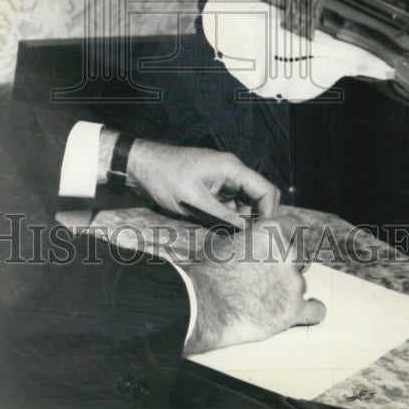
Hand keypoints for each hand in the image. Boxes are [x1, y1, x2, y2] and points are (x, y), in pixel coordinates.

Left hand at [126, 140, 279, 227]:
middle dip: (254, 219)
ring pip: (242, 204)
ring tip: (230, 239)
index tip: (263, 235)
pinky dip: (226, 218)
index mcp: (231, 168)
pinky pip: (227, 205)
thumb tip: (247, 232)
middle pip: (257, 198)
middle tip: (246, 241)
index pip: (266, 190)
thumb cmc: (164, 177)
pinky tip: (219, 231)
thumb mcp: (195, 201)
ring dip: (239, 221)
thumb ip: (224, 217)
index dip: (269, 213)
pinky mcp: (210, 188)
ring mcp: (220, 180)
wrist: (140, 167)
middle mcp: (230, 172)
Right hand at [180, 218, 325, 353]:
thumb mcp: (228, 241)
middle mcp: (287, 253)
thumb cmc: (209, 271)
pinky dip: (310, 311)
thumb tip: (255, 242)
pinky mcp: (294, 310)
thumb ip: (250, 240)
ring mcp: (293, 282)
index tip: (281, 251)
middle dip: (290, 266)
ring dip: (288, 290)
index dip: (286, 242)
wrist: (203, 302)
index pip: (293, 231)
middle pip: (301, 257)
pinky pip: (316, 310)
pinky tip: (302, 311)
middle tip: (272, 276)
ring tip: (267, 298)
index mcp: (271, 231)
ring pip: (301, 284)